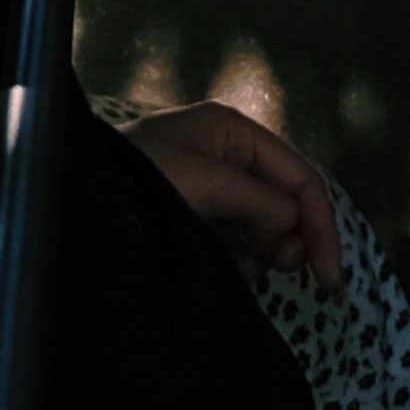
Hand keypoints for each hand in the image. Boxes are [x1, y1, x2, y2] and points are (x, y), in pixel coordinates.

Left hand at [124, 98, 344, 287]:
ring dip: (265, 252)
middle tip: (282, 273)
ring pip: (264, 224)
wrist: (80, 205)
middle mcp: (228, 153)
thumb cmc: (140, 179)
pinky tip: (230, 270)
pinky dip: (242, 258)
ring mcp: (211, 184)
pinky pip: (237, 238)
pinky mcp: (194, 213)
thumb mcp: (205, 183)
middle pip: (287, 201)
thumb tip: (294, 228)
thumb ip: (260, 202)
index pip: (301, 177)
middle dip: (291, 238)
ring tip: (247, 270)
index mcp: (234, 132)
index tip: (328, 278)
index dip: (321, 226)